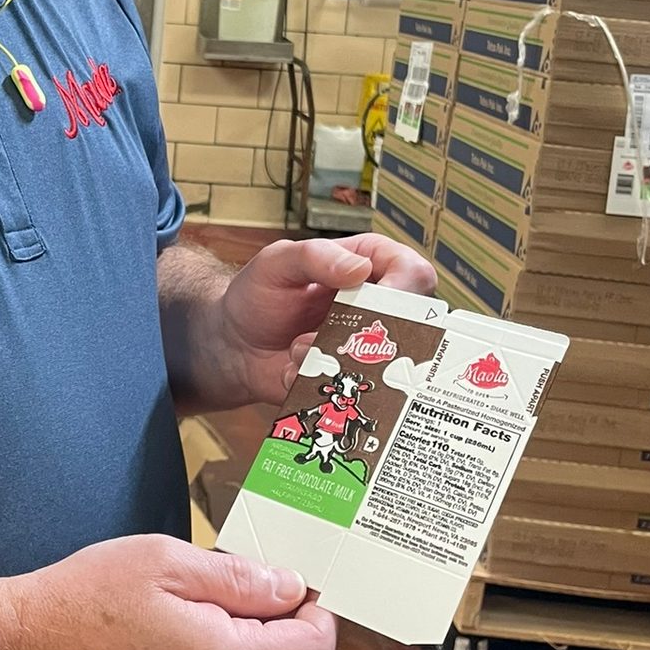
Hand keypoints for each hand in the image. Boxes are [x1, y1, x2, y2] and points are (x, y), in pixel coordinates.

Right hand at [6, 535, 336, 649]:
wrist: (27, 646)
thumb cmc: (90, 598)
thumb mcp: (170, 563)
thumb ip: (241, 578)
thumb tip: (293, 588)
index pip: (315, 648)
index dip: (317, 605)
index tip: (292, 569)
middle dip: (277, 609)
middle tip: (233, 565)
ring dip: (244, 623)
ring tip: (195, 585)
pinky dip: (221, 640)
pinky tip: (180, 610)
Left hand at [213, 233, 435, 408]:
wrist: (232, 345)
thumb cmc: (257, 294)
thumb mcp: (277, 262)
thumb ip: (315, 256)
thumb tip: (360, 269)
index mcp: (371, 265)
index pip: (414, 274)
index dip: (404, 290)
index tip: (378, 304)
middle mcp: (379, 309)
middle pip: (416, 324)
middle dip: (366, 334)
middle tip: (323, 333)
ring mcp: (369, 349)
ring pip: (388, 364)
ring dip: (339, 360)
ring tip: (298, 349)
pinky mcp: (354, 383)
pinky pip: (360, 393)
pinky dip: (323, 382)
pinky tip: (293, 370)